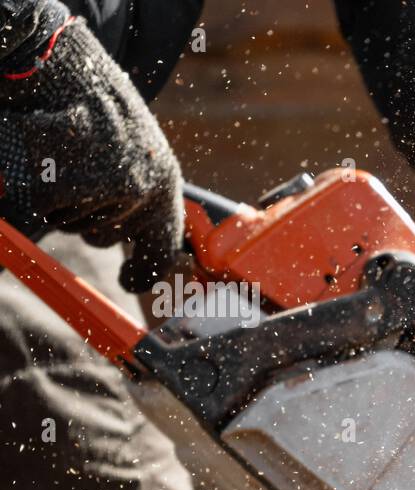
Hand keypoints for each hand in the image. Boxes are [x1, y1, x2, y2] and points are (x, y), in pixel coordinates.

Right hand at [0, 17, 183, 292]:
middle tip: (79, 173)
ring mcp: (107, 192)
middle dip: (86, 214)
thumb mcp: (139, 149)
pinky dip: (35, 195)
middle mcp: (143, 193)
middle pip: (101, 235)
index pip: (162, 246)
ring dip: (61, 198)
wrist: (67, 65)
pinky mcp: (70, 187)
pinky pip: (44, 212)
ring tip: (65, 155)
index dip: (147, 271)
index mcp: (165, 183)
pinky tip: (45, 163)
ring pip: (70, 223)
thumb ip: (141, 193)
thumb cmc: (100, 108)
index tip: (131, 284)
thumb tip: (143, 264)